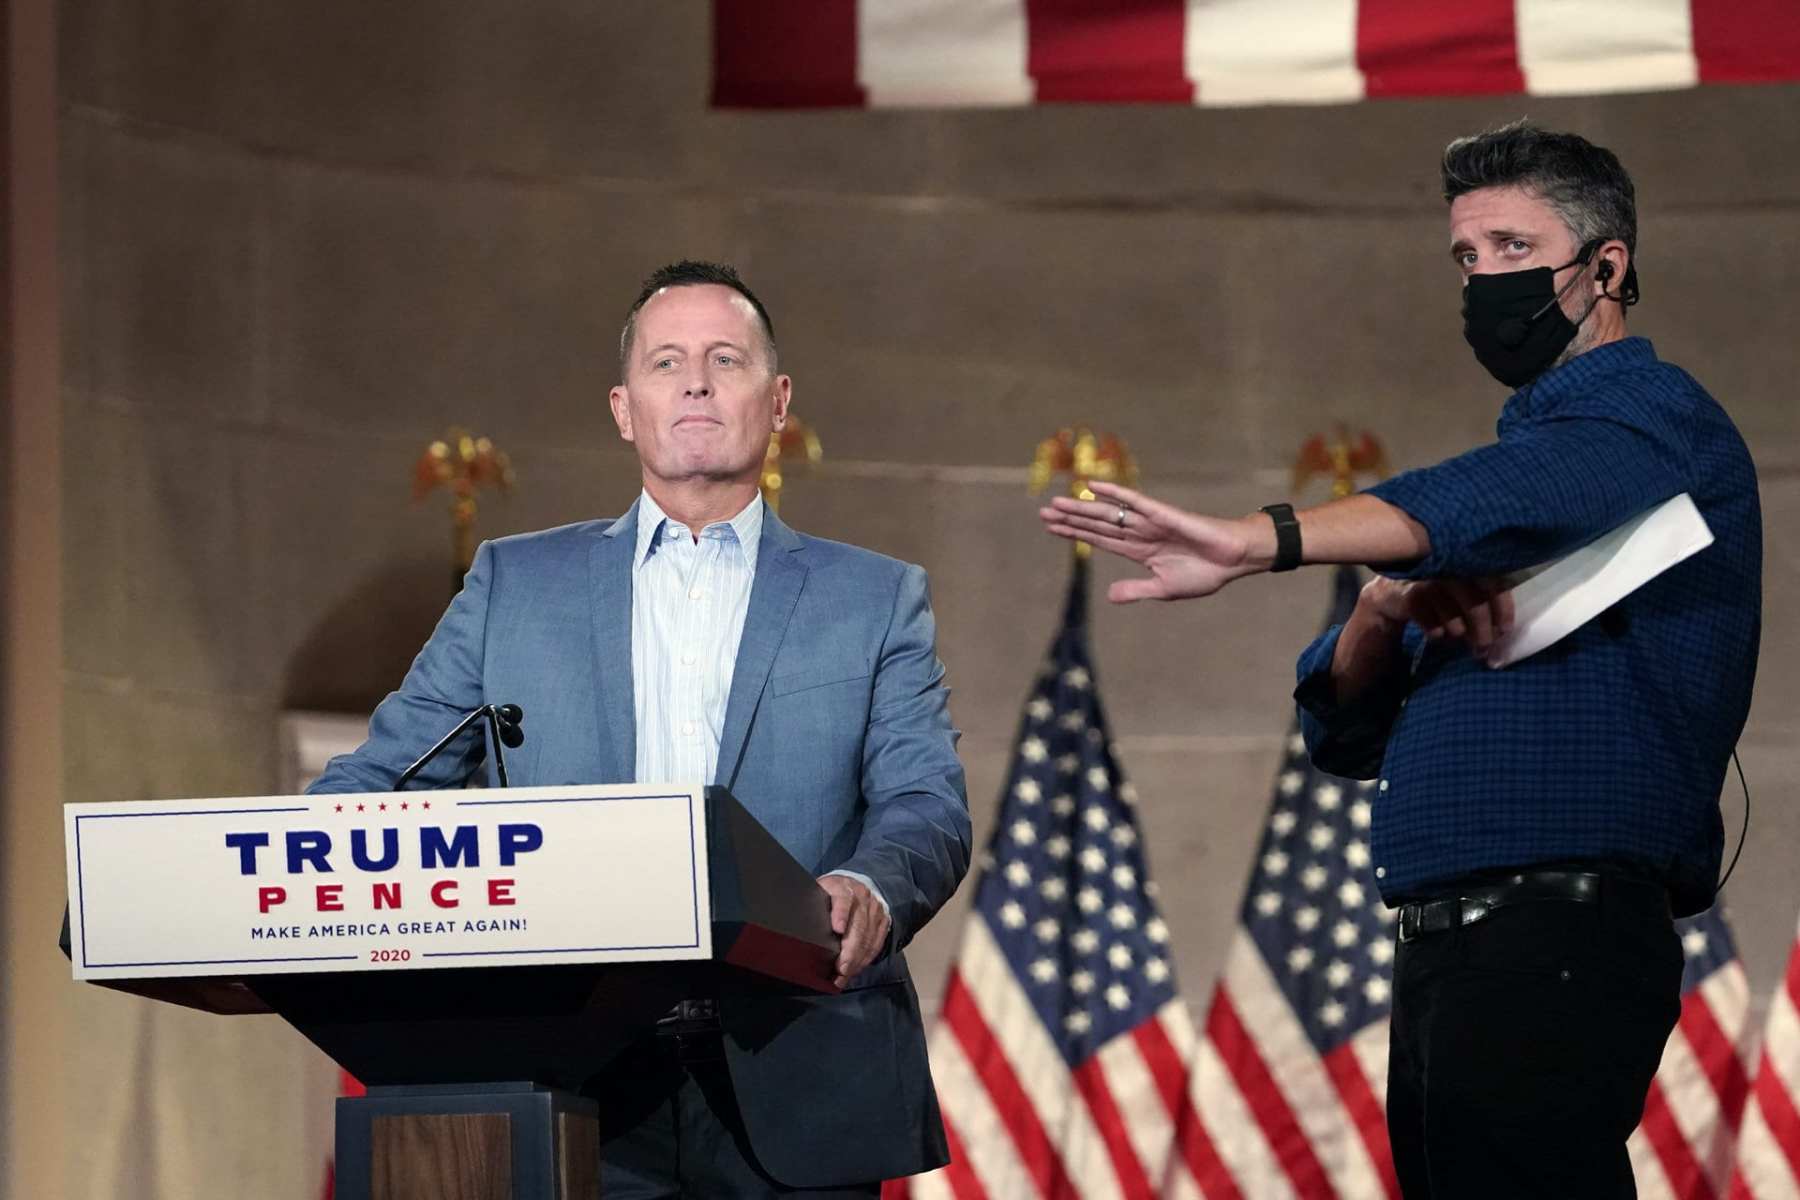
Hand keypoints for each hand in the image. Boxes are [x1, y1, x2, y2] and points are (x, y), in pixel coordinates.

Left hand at [817, 874, 890, 987]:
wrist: (856, 885)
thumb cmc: (831, 895)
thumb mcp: (819, 893)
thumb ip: (812, 906)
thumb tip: (795, 927)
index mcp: (842, 886)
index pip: (843, 899)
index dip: (841, 914)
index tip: (838, 929)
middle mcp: (862, 896)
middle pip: (858, 925)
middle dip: (850, 951)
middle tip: (840, 969)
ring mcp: (874, 909)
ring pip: (868, 938)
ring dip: (856, 960)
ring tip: (844, 975)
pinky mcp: (883, 921)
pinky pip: (876, 944)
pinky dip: (865, 960)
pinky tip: (854, 970)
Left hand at [1039, 480, 1260, 602]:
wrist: (1233, 561)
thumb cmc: (1204, 573)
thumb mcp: (1164, 589)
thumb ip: (1137, 589)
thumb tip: (1109, 596)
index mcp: (1138, 551)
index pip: (1099, 540)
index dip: (1075, 534)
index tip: (1052, 528)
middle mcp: (1139, 533)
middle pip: (1097, 525)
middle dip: (1071, 519)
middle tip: (1043, 512)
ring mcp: (1149, 522)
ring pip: (1109, 513)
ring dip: (1083, 508)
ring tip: (1056, 503)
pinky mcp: (1163, 514)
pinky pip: (1134, 501)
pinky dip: (1114, 493)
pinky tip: (1093, 486)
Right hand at [1361, 575, 1514, 661]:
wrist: (1394, 594)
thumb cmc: (1440, 595)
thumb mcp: (1463, 593)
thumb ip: (1484, 602)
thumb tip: (1502, 633)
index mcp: (1468, 565)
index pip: (1494, 585)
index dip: (1503, 609)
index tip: (1504, 631)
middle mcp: (1450, 570)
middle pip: (1476, 606)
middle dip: (1482, 632)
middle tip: (1482, 650)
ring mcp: (1429, 582)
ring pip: (1453, 619)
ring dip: (1458, 634)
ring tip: (1456, 636)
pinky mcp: (1410, 597)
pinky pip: (1432, 626)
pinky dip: (1437, 634)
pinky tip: (1436, 632)